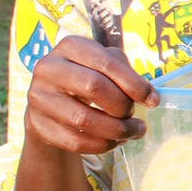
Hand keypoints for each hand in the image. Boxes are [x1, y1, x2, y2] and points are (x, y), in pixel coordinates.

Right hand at [25, 36, 159, 154]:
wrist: (51, 103)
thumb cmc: (87, 78)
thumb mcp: (104, 65)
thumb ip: (126, 74)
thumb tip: (150, 96)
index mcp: (70, 46)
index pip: (106, 62)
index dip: (134, 84)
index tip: (153, 101)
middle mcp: (48, 68)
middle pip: (93, 87)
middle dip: (123, 105)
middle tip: (135, 115)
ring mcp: (39, 97)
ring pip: (83, 119)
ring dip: (117, 130)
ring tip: (134, 131)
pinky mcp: (38, 124)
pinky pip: (76, 141)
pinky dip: (103, 144)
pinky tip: (115, 140)